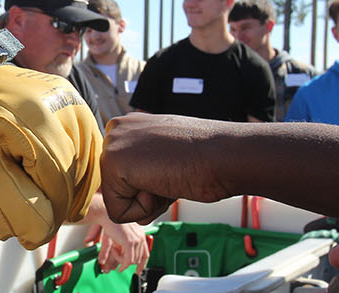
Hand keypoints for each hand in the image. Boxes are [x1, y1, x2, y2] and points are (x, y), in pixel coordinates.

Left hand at [0, 64, 102, 248]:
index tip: (31, 231)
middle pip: (77, 171)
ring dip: (67, 187)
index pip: (59, 183)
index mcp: (38, 120)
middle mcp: (61, 103)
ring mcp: (67, 97)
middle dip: (56, 202)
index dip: (48, 214)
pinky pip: (83, 142)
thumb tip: (39, 235)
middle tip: (32, 218)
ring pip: (86, 159)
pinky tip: (48, 179)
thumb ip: (13, 205)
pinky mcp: (68, 98)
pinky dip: (71, 166)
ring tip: (37, 198)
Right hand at [96, 219, 149, 272]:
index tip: (138, 271)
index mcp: (140, 235)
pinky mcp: (129, 243)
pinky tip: (116, 260)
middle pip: (138, 259)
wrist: (107, 213)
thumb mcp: (118, 235)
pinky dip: (122, 263)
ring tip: (113, 251)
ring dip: (121, 260)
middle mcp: (140, 238)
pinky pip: (128, 261)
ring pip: (132, 261)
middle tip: (116, 261)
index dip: (142, 264)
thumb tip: (121, 257)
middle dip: (126, 263)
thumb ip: (122, 246)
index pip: (145, 254)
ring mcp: (136, 240)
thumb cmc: (110, 221)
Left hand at [101, 113, 231, 223]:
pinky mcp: (112, 163)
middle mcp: (115, 130)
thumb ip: (145, 170)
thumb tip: (135, 199)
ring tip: (170, 176)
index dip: (152, 185)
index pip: (124, 177)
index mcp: (128, 126)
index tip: (174, 166)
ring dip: (148, 203)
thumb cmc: (207, 158)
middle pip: (118, 189)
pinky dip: (145, 210)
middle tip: (173, 172)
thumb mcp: (168, 158)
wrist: (227, 155)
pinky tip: (164, 183)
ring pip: (117, 202)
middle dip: (147, 195)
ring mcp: (111, 144)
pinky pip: (119, 212)